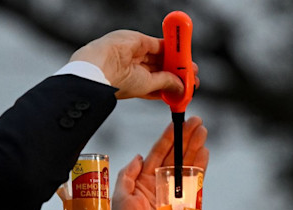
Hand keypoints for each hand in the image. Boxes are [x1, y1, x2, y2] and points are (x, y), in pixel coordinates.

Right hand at [69, 30, 199, 99]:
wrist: (99, 66)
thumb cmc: (116, 82)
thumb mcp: (146, 85)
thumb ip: (165, 82)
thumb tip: (181, 85)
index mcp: (136, 83)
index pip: (160, 83)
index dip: (174, 84)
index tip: (187, 87)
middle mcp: (137, 69)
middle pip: (163, 69)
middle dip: (179, 72)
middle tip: (193, 75)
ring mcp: (138, 54)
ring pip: (163, 55)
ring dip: (178, 60)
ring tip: (191, 66)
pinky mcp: (140, 41)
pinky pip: (161, 42)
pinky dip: (173, 45)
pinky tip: (184, 51)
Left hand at [105, 116, 208, 209]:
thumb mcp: (120, 198)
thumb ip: (127, 175)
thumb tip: (139, 157)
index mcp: (144, 181)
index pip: (158, 154)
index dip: (167, 138)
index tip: (176, 123)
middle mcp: (160, 185)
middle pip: (176, 156)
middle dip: (186, 138)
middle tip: (196, 121)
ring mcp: (175, 194)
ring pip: (187, 166)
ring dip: (195, 148)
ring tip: (203, 132)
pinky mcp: (186, 206)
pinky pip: (195, 184)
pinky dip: (200, 168)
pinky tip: (204, 154)